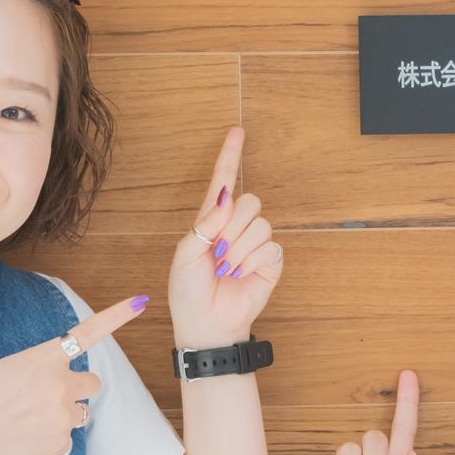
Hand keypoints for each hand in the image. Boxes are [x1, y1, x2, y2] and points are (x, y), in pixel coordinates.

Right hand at [0, 295, 147, 454]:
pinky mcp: (61, 442)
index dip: (117, 316)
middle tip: (52, 399)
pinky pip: (65, 441)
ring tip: (31, 423)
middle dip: (78, 390)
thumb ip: (35, 372)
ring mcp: (64, 414)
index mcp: (45, 358)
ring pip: (81, 414)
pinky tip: (25, 442)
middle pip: (93, 383)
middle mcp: (62, 383)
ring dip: (64, 416)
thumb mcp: (3, 370)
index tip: (140, 302)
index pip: (89, 332)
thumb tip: (46, 388)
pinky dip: (50, 443)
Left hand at [169, 128, 284, 348]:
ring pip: (259, 224)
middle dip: (231, 228)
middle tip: (217, 254)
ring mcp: (255, 243)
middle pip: (249, 201)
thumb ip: (204, 223)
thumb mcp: (184, 254)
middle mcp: (236, 227)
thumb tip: (227, 198)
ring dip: (238, 250)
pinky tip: (240, 276)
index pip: (224, 179)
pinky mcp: (270, 261)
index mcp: (211, 219)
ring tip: (226, 270)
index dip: (231, 155)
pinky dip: (251, 262)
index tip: (237, 131)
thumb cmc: (188, 291)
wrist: (206, 323)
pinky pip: (270, 247)